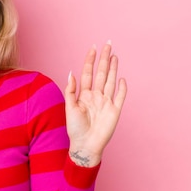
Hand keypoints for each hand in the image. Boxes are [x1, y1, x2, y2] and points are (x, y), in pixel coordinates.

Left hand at [65, 41, 126, 166]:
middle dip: (104, 59)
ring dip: (113, 68)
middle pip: (101, 73)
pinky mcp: (115, 110)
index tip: (93, 47)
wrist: (85, 145)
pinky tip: (121, 78)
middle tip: (108, 44)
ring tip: (114, 55)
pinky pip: (120, 96)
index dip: (90, 60)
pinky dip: (121, 88)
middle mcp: (96, 95)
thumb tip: (71, 73)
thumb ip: (70, 90)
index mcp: (84, 94)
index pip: (88, 73)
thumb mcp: (69, 108)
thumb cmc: (75, 129)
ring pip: (110, 81)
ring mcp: (106, 102)